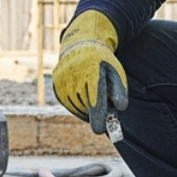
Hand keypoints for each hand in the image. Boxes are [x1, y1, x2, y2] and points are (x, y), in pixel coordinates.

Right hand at [52, 10, 128, 134]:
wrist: (80, 46)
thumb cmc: (103, 63)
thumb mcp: (116, 72)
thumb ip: (120, 91)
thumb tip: (120, 108)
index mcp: (92, 73)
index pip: (95, 102)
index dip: (98, 118)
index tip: (100, 130)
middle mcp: (74, 77)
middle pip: (87, 107)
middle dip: (97, 110)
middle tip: (105, 101)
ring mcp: (63, 82)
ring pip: (78, 108)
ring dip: (88, 108)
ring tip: (93, 93)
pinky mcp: (57, 86)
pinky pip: (69, 104)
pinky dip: (78, 105)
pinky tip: (83, 94)